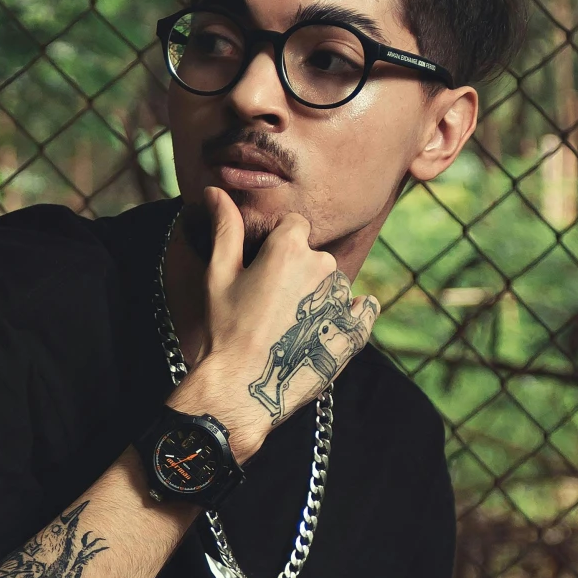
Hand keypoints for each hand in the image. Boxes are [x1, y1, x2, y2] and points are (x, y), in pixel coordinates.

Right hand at [171, 188, 378, 460]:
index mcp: (290, 247)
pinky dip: (350, 314)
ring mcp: (342, 299)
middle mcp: (323, 266)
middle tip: (271, 306)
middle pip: (315, 256)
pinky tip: (325, 329)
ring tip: (290, 327)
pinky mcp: (355, 330)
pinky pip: (363, 309)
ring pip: (333, 284)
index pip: (295, 227)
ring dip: (318, 297)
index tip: (264, 273)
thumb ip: (225, 227)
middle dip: (298, 273)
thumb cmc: (225, 330)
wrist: (242, 389)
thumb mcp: (218, 274)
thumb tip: (215, 189)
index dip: (278, 248)